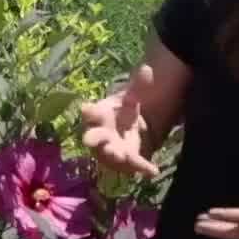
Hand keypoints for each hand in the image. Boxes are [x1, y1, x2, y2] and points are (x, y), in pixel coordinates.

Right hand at [80, 64, 159, 178]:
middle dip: (92, 140)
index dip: (88, 111)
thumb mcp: (131, 99)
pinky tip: (153, 170)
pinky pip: (131, 166)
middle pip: (92, 138)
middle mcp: (99, 135)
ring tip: (122, 155)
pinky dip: (141, 168)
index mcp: (98, 116)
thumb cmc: (122, 114)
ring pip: (109, 155)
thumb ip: (138, 86)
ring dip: (115, 155)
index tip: (85, 108)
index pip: (90, 113)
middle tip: (89, 141)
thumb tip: (147, 69)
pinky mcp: (124, 162)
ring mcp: (109, 150)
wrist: (126, 134)